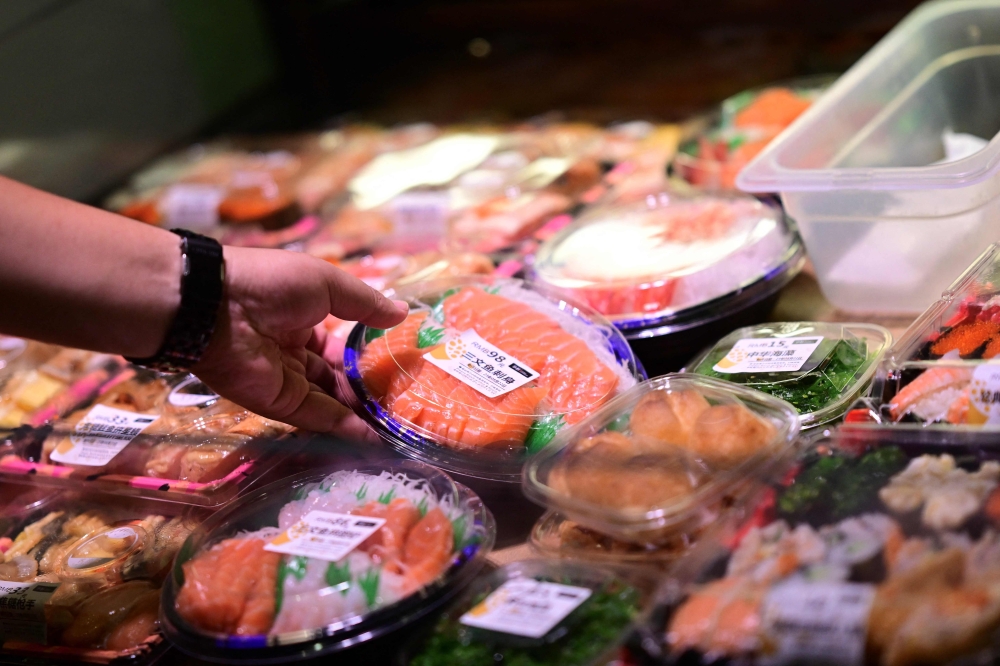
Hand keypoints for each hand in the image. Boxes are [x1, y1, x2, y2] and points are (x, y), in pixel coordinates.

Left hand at [192, 247, 407, 431]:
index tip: (398, 366)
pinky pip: (318, 415)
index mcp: (302, 319)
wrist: (219, 307)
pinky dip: (345, 427)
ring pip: (331, 400)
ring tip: (399, 423)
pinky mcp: (279, 403)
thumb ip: (365, 303)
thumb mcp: (328, 283)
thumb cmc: (273, 284)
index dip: (365, 356)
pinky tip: (374, 435)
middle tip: (405, 401)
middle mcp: (294, 352)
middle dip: (367, 389)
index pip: (339, 346)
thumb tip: (403, 312)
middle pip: (336, 377)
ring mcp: (287, 380)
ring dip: (362, 412)